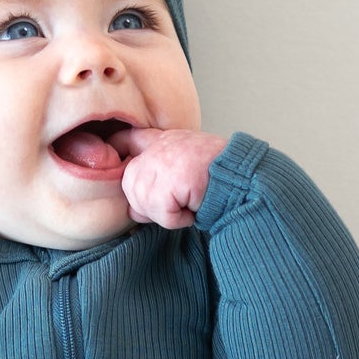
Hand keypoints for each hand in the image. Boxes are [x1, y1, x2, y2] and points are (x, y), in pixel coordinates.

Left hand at [113, 127, 230, 229]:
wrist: (243, 175)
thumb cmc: (221, 175)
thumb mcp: (184, 169)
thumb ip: (157, 180)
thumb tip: (134, 211)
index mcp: (163, 140)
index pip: (127, 139)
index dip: (116, 148)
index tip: (114, 158)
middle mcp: (158, 148)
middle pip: (130, 186)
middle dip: (149, 203)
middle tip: (178, 200)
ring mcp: (162, 164)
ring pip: (143, 204)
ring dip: (167, 213)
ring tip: (189, 201)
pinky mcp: (170, 183)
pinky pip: (164, 216)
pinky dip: (180, 220)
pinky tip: (195, 207)